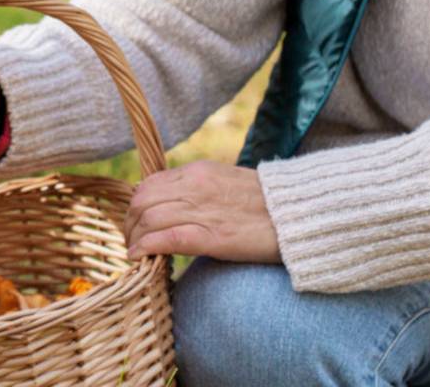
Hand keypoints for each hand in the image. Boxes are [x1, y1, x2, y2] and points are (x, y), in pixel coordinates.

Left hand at [124, 162, 281, 263]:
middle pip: (142, 202)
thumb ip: (199, 189)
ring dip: (135, 238)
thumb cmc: (267, 204)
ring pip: (148, 220)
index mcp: (198, 171)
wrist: (299, 215)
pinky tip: (139, 257)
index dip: (136, 206)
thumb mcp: (227, 183)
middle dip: (130, 223)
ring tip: (136, 252)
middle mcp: (195, 186)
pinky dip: (146, 248)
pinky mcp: (211, 236)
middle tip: (131, 241)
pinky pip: (165, 239)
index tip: (136, 223)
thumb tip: (175, 205)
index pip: (149, 185)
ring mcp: (202, 210)